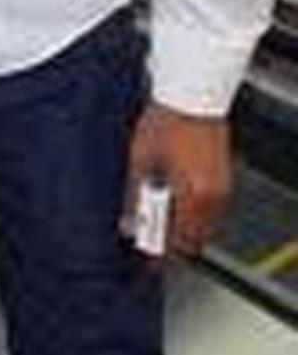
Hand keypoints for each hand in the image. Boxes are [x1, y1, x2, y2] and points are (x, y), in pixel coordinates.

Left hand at [124, 100, 232, 259]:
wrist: (191, 95)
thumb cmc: (165, 121)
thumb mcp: (140, 160)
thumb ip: (134, 197)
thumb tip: (129, 224)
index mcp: (190, 195)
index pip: (177, 242)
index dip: (159, 254)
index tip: (146, 259)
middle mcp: (211, 197)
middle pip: (193, 239)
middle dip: (171, 244)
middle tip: (149, 240)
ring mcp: (222, 188)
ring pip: (204, 226)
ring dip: (183, 228)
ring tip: (157, 218)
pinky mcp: (225, 178)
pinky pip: (211, 210)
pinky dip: (194, 213)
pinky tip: (175, 201)